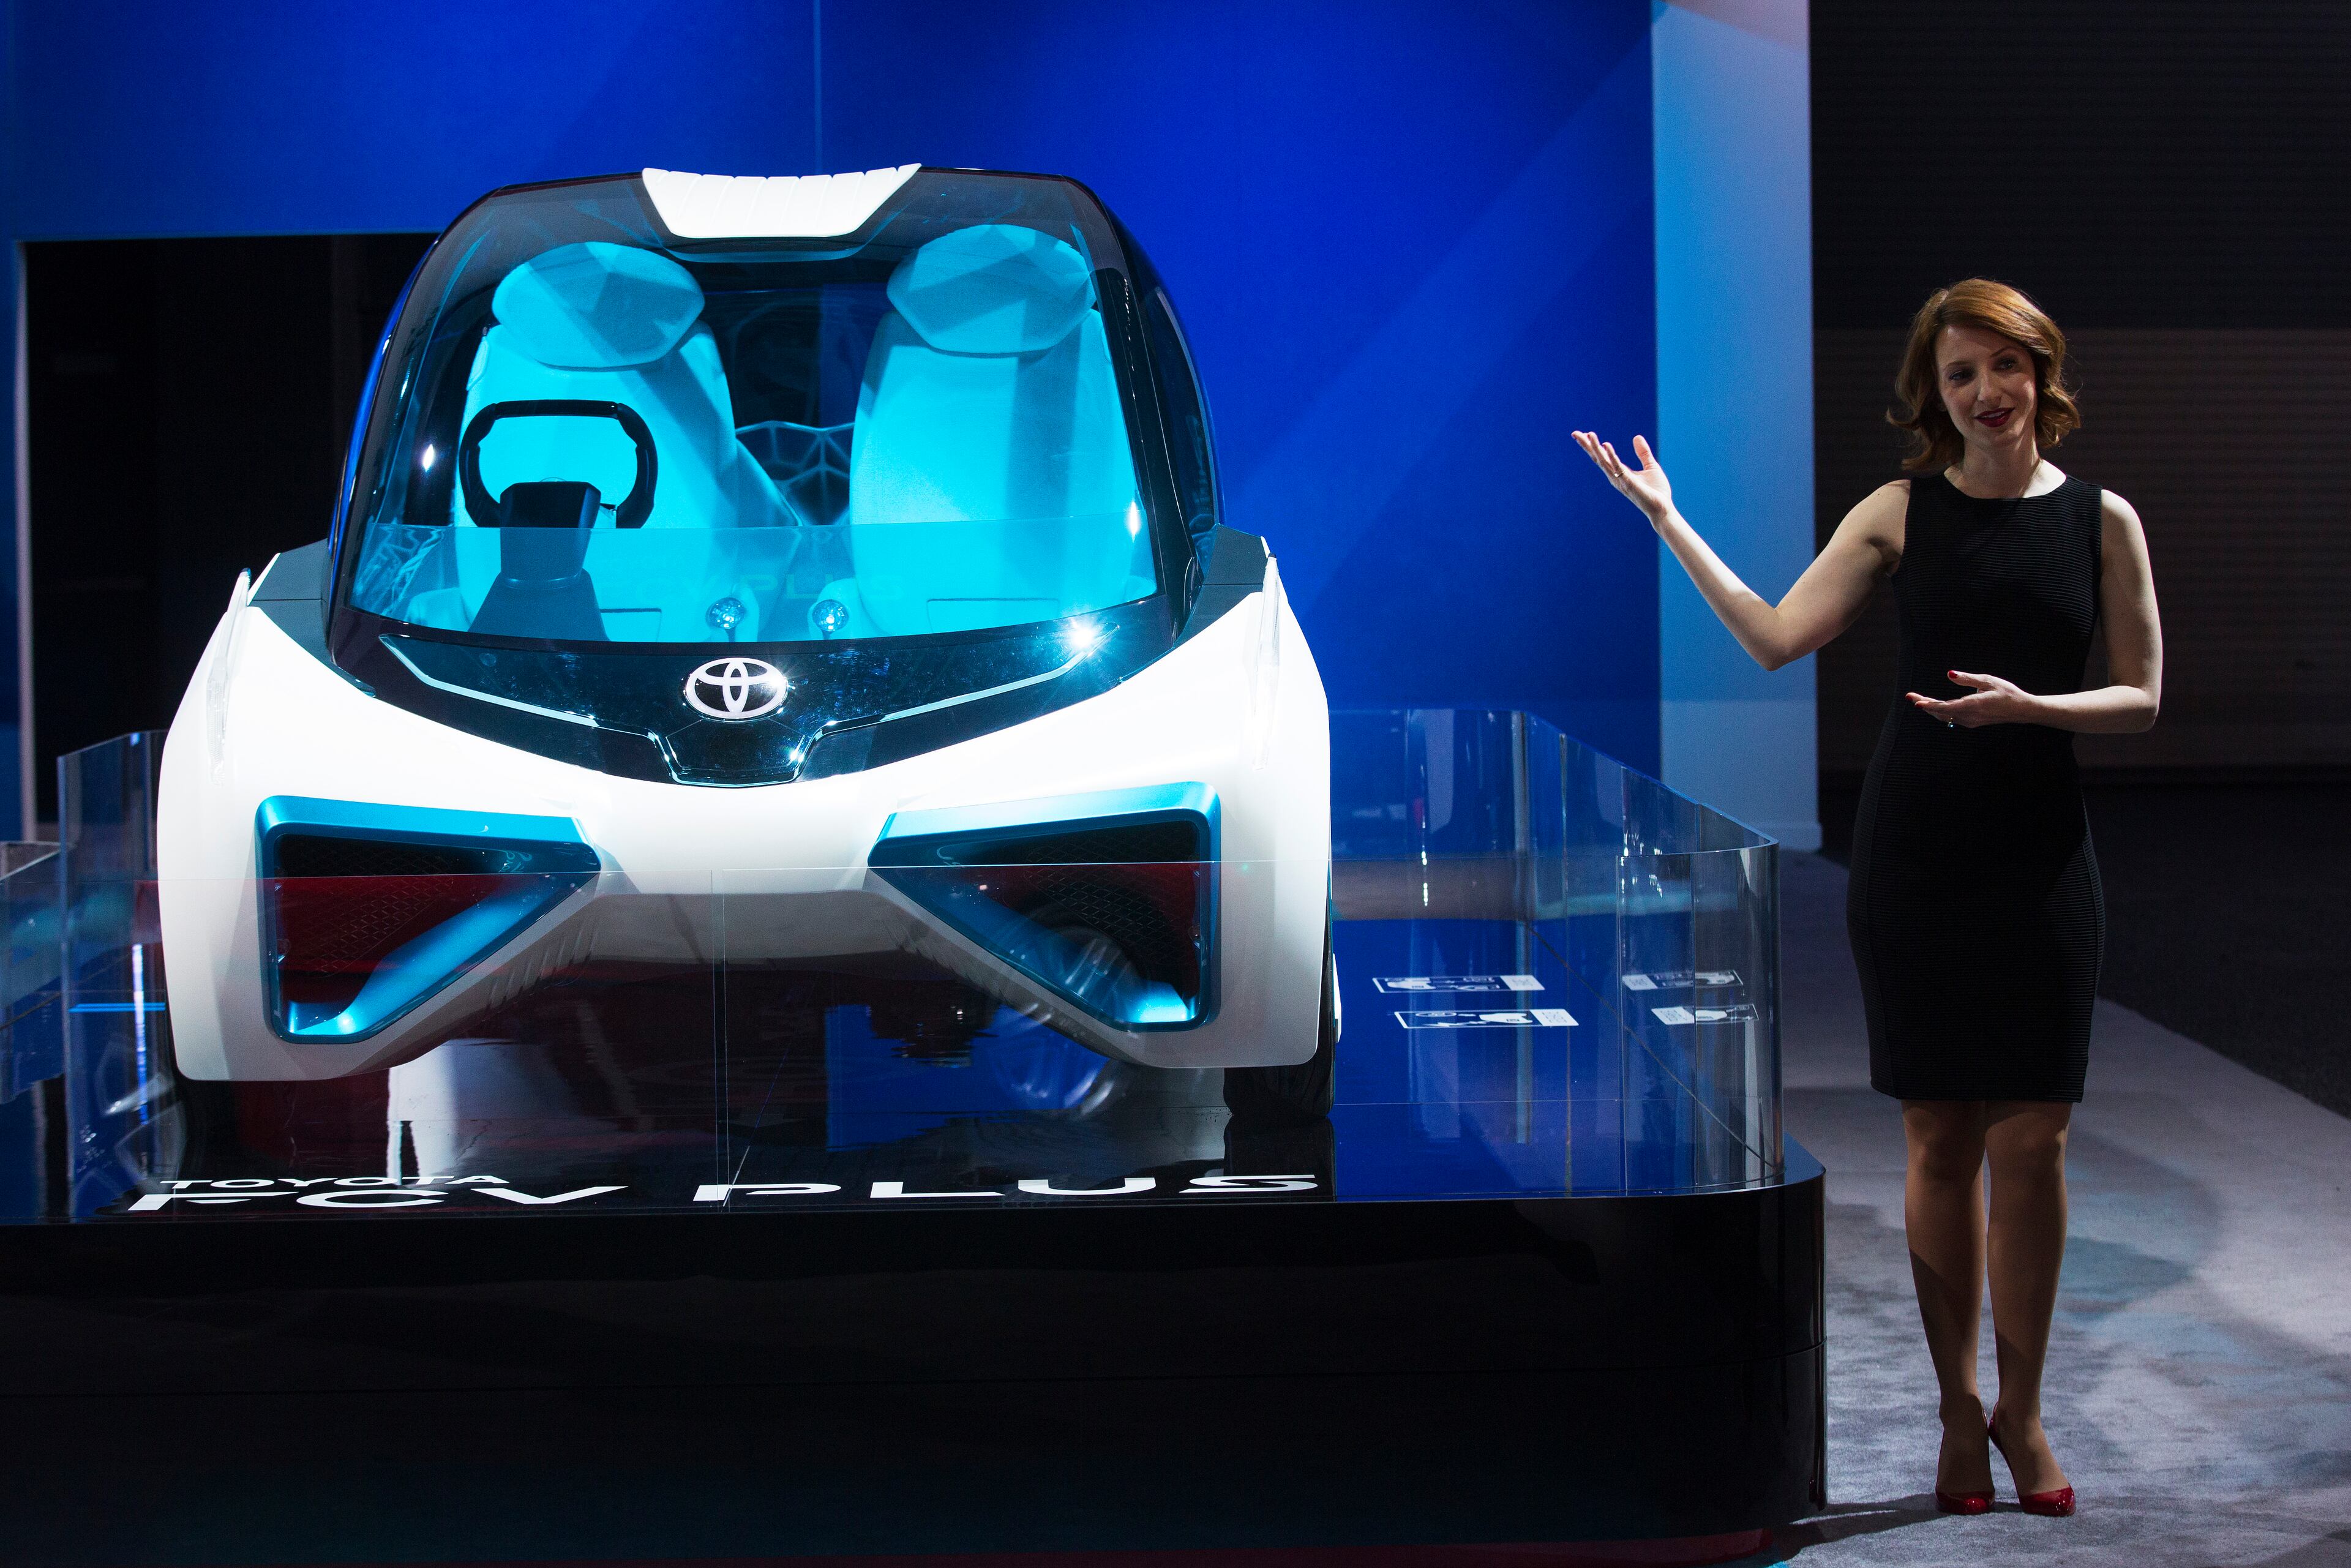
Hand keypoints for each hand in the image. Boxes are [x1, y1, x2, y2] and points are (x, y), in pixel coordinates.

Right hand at [1573, 430, 1672, 524]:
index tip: (1585, 434)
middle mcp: (1616, 477)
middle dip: (1587, 446)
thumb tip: (1636, 436)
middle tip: (1575, 433)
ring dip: (1596, 448)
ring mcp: (1620, 480)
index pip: (1603, 457)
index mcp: (1620, 472)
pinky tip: (1606, 445)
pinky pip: (1618, 467)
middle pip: (1598, 458)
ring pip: (1604, 462)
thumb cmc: (1656, 491)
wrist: (1663, 509)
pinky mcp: (1628, 483)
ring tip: (1589, 435)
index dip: (1594, 445)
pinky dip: (1611, 456)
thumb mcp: (1650, 466)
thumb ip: (1643, 453)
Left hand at [1907, 670, 2041, 727]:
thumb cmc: (2007, 692)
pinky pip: (1951, 718)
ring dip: (1931, 708)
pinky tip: (1932, 706)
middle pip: (1941, 712)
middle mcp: (1970, 716)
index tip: (1916, 703)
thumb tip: (1949, 674)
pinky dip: (1940, 712)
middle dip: (1924, 704)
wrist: (2021, 710)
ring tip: (1916, 699)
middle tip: (1909, 696)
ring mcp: (1970, 722)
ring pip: (1945, 716)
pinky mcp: (1971, 722)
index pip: (1947, 706)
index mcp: (1974, 705)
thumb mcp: (1988, 681)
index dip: (1930, 705)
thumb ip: (1967, 679)